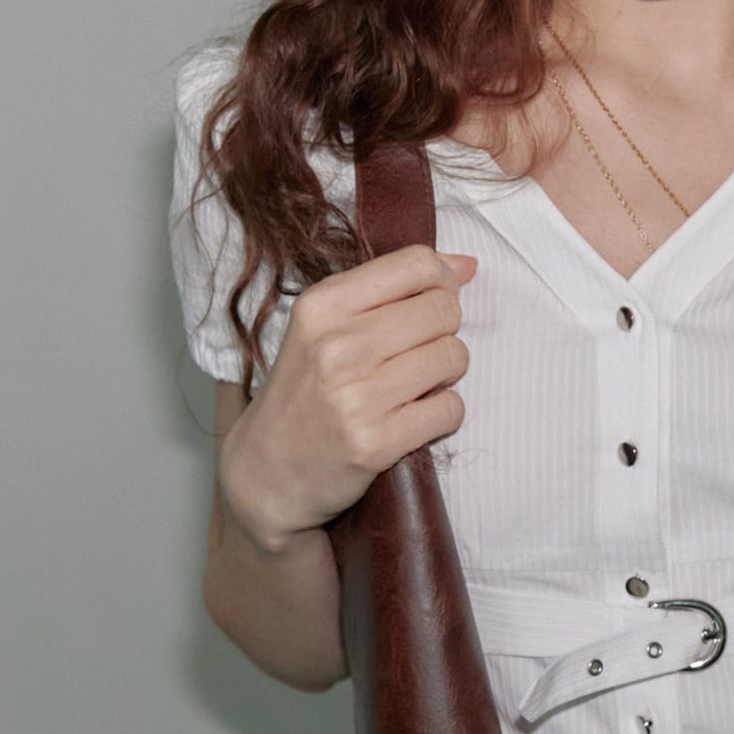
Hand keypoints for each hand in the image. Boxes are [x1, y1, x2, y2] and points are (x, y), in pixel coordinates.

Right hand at [218, 243, 479, 550]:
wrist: (266, 470)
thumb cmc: (304, 391)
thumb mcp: (323, 326)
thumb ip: (389, 289)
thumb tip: (467, 265)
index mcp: (321, 306)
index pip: (415, 264)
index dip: (443, 280)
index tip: (435, 300)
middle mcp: (336, 346)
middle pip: (442, 310)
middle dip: (444, 331)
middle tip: (419, 352)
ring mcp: (356, 397)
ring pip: (453, 357)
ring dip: (447, 373)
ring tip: (416, 384)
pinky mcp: (377, 443)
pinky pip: (451, 409)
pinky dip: (444, 412)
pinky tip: (413, 416)